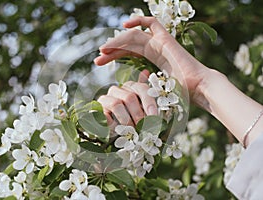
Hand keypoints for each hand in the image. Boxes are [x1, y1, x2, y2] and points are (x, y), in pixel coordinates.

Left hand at [94, 16, 210, 105]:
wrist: (197, 89)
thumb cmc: (179, 96)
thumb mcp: (153, 92)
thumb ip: (141, 90)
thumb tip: (124, 100)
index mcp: (151, 61)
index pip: (127, 54)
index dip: (113, 56)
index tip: (99, 63)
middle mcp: (154, 50)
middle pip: (128, 45)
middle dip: (111, 51)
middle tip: (97, 59)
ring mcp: (159, 43)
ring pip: (134, 35)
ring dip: (118, 41)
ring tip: (103, 50)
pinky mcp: (166, 38)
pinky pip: (152, 23)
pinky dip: (138, 21)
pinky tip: (124, 26)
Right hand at [97, 70, 156, 127]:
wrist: (111, 129)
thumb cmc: (129, 117)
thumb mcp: (141, 108)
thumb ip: (146, 95)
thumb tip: (146, 72)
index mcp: (129, 86)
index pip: (141, 88)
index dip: (149, 102)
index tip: (154, 117)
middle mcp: (116, 90)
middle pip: (130, 97)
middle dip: (138, 114)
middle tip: (143, 127)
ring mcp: (105, 99)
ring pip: (116, 104)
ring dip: (126, 120)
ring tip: (131, 130)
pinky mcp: (96, 110)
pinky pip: (104, 114)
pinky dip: (112, 123)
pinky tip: (118, 129)